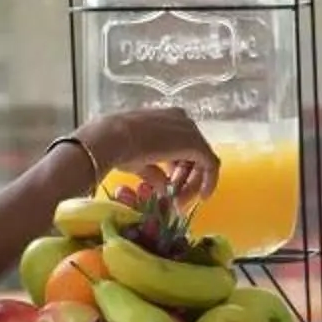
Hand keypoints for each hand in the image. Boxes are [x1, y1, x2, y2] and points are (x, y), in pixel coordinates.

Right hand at [75, 108, 222, 203]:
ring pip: (202, 160)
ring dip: (193, 183)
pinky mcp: (196, 144)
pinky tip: (202, 196)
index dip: (179, 171)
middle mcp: (182, 120)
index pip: (182, 147)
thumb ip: (155, 174)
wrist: (111, 139)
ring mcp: (190, 130)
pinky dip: (209, 181)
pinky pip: (210, 164)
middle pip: (194, 154)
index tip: (173, 189)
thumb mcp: (139, 162)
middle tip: (178, 200)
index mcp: (168, 119)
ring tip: (180, 202)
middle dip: (187, 179)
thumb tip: (164, 189)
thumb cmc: (117, 147)